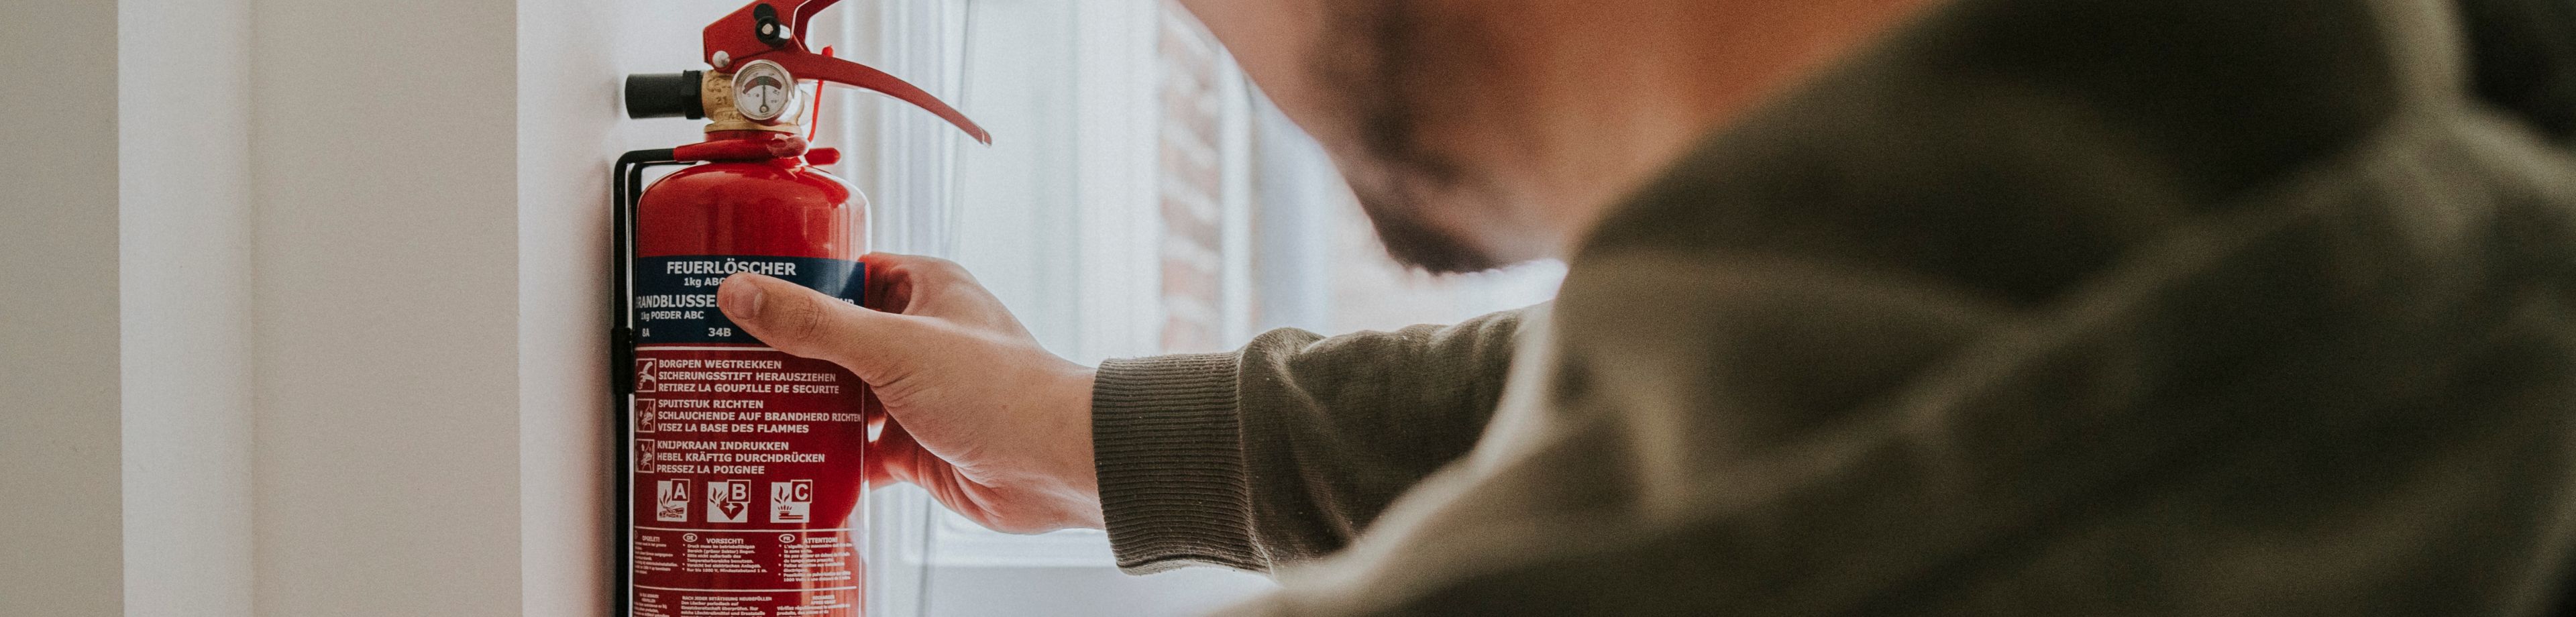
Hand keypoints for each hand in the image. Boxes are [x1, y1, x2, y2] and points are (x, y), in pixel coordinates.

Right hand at [716, 253, 1103, 532]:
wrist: (1054, 465)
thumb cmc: (998, 389)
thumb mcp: (893, 345)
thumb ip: (814, 323)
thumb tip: (741, 292)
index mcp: (923, 289)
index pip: (843, 272)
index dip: (792, 282)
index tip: (736, 294)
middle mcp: (919, 336)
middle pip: (833, 338)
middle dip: (785, 353)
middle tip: (720, 359)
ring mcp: (916, 394)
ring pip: (841, 396)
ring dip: (800, 407)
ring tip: (737, 409)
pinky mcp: (915, 446)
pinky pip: (857, 449)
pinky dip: (826, 458)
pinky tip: (784, 462)